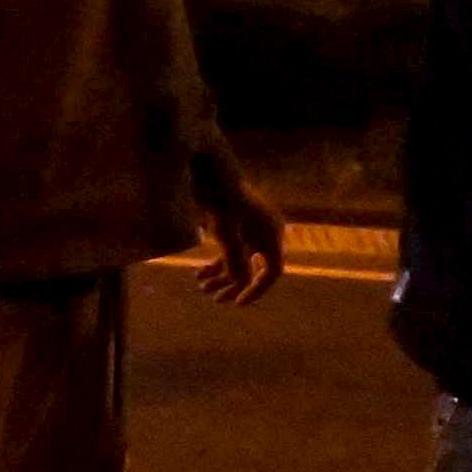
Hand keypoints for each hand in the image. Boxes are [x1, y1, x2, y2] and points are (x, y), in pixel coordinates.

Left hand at [193, 155, 282, 308]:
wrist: (207, 168)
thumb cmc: (218, 197)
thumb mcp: (226, 231)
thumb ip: (235, 259)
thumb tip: (243, 283)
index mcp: (272, 234)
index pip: (272, 271)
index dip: (257, 289)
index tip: (237, 303)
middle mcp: (265, 233)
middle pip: (255, 268)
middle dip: (234, 285)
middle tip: (214, 299)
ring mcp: (250, 229)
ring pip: (240, 260)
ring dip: (222, 276)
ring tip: (202, 288)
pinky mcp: (235, 224)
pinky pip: (231, 251)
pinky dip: (217, 263)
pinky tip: (199, 275)